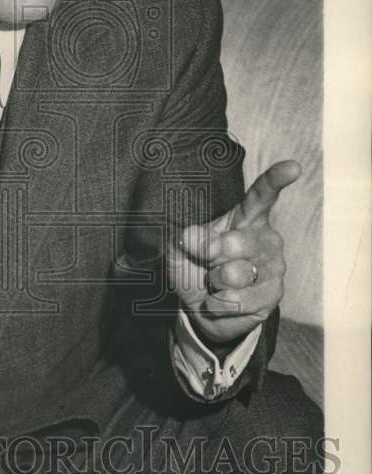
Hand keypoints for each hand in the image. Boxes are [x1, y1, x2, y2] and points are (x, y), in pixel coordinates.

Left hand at [168, 159, 300, 344]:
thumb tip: (192, 235)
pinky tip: (221, 299)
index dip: (276, 180)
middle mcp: (266, 238)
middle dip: (211, 255)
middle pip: (237, 242)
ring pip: (235, 274)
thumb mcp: (182, 247)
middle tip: (207, 261)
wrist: (203, 306)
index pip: (262, 195)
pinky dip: (218, 303)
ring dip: (214, 282)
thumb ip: (186, 237)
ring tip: (216, 281)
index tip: (292, 167)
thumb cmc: (195, 265)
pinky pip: (238, 300)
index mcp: (246, 217)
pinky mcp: (273, 295)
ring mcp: (274, 267)